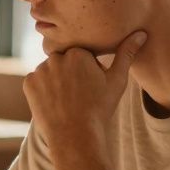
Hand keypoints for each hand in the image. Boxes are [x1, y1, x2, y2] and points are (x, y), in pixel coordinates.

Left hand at [23, 30, 145, 151]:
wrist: (75, 136)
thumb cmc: (100, 108)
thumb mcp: (116, 81)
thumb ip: (126, 54)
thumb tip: (141, 34)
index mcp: (78, 53)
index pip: (82, 55)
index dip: (89, 70)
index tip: (91, 87)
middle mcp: (56, 57)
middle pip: (65, 61)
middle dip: (71, 73)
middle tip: (79, 95)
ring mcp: (40, 70)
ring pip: (50, 71)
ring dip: (56, 80)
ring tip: (67, 100)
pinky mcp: (28, 83)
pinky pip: (37, 82)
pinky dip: (43, 90)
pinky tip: (54, 103)